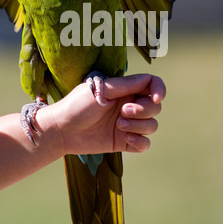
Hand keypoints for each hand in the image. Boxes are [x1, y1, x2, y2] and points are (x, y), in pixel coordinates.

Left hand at [38, 74, 164, 154]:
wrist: (62, 130)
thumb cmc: (78, 105)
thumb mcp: (102, 90)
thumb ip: (126, 85)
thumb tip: (148, 79)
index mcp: (125, 90)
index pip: (153, 85)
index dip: (160, 90)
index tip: (156, 98)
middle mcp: (129, 106)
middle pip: (155, 107)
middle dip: (143, 110)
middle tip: (123, 112)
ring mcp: (128, 125)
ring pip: (152, 126)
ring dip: (139, 126)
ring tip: (118, 126)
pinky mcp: (124, 142)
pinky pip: (145, 144)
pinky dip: (140, 142)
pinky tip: (126, 139)